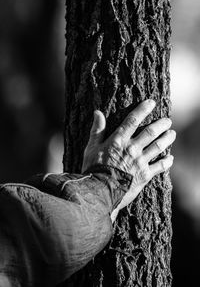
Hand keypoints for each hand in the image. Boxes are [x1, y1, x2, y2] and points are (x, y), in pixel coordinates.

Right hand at [82, 100, 175, 218]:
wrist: (100, 192)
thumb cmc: (94, 169)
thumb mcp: (91, 148)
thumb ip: (97, 130)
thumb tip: (97, 112)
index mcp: (118, 141)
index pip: (132, 121)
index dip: (143, 110)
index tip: (151, 103)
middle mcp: (132, 149)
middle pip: (150, 132)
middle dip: (161, 125)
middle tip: (168, 121)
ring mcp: (140, 162)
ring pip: (158, 147)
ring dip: (167, 139)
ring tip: (172, 134)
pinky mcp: (145, 175)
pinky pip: (160, 166)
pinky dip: (167, 162)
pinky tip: (171, 158)